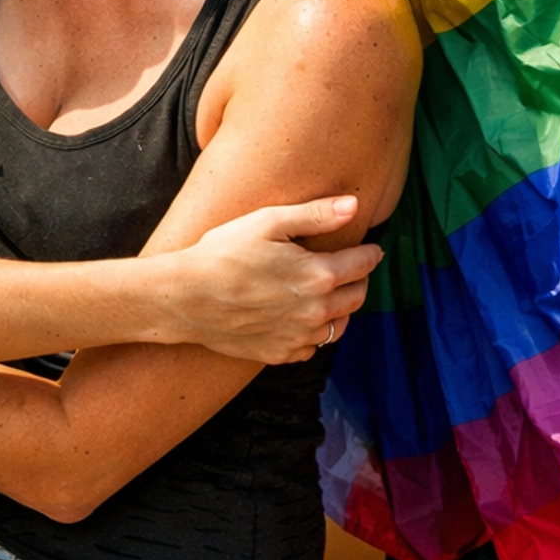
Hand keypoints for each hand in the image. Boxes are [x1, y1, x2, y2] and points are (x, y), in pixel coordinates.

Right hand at [165, 196, 380, 363]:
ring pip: (338, 326)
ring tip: (331, 293)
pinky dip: (315, 333)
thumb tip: (354, 206)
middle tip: (353, 268)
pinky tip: (302, 318)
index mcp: (318, 276)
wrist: (187, 298)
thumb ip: (316, 214)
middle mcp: (315, 312)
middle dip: (360, 280)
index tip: (373, 248)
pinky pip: (312, 347)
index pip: (362, 265)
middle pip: (357, 297)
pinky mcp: (280, 354)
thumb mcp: (269, 222)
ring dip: (342, 309)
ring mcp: (298, 337)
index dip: (370, 253)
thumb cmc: (224, 253)